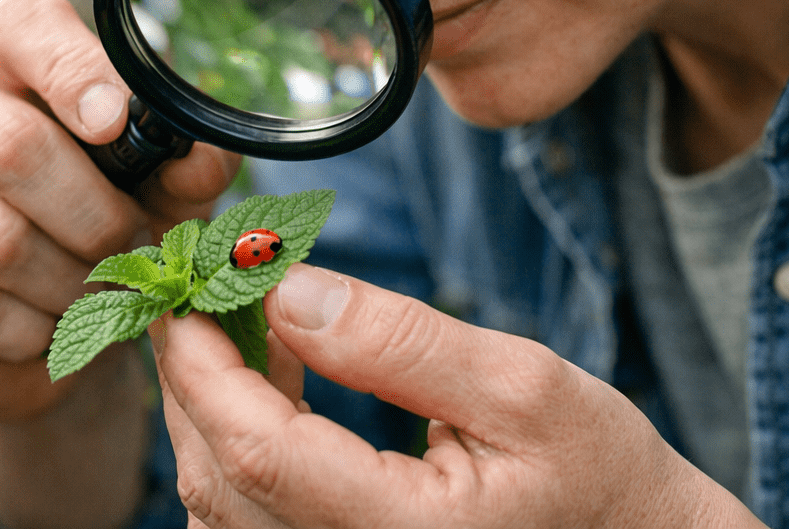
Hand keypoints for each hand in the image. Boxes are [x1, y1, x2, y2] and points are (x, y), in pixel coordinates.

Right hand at [0, 0, 239, 421]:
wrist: (45, 333)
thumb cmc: (106, 228)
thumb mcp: (162, 190)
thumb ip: (188, 165)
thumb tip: (204, 157)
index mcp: (15, 72)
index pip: (20, 22)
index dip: (70, 64)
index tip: (116, 120)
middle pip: (11, 146)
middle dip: (97, 215)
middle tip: (135, 248)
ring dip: (74, 283)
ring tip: (99, 293)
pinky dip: (35, 332)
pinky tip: (50, 328)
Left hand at [151, 263, 763, 528]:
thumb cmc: (600, 478)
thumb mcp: (521, 389)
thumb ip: (400, 341)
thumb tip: (286, 290)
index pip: (255, 450)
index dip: (203, 362)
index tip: (188, 284)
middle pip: (217, 477)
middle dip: (193, 372)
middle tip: (202, 285)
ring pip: (221, 504)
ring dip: (213, 405)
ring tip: (246, 320)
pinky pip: (250, 521)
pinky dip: (242, 441)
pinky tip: (275, 380)